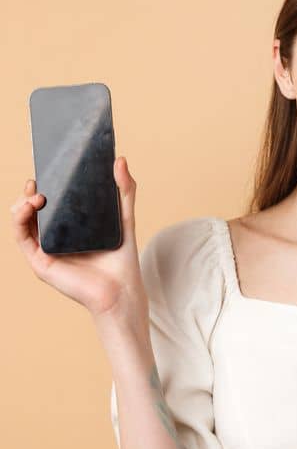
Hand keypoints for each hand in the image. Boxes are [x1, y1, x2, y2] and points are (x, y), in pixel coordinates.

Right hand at [11, 156, 146, 321]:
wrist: (121, 289)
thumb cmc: (121, 258)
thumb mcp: (124, 217)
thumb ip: (124, 190)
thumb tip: (120, 159)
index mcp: (71, 226)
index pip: (52, 201)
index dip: (46, 184)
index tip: (48, 168)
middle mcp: (55, 236)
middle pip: (33, 209)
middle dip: (30, 191)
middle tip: (38, 179)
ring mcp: (46, 247)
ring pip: (22, 220)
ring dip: (23, 203)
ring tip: (37, 194)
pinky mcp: (40, 260)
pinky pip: (22, 236)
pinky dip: (20, 219)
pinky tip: (29, 207)